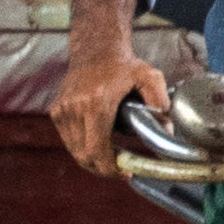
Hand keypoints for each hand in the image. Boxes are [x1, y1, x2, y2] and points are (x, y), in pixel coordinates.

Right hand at [49, 37, 169, 177]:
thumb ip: (160, 102)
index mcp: (94, 103)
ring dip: (93, 159)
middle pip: (84, 155)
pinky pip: (70, 140)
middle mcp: (73, 108)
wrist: (95, 50)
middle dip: (103, 168)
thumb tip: (167, 129)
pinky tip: (100, 144)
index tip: (125, 173)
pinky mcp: (56, 111)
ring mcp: (61, 110)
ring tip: (112, 158)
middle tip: (122, 169)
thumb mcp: (149, 77)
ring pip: (75, 150)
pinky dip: (84, 147)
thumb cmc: (123, 65)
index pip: (96, 149)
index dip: (110, 168)